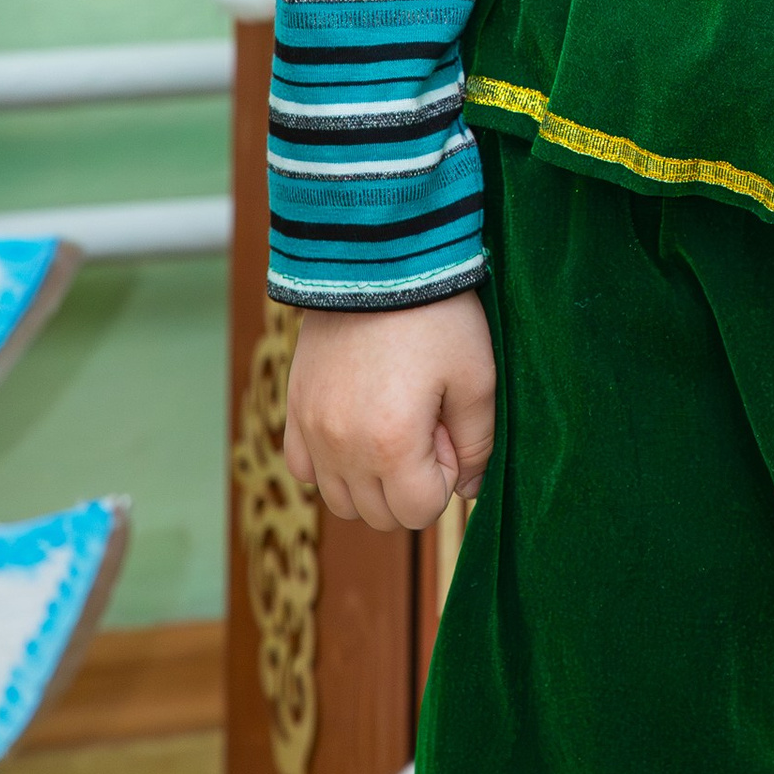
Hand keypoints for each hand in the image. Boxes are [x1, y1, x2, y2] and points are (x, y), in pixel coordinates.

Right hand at [282, 292, 496, 531]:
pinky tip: (359, 430)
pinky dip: (333, 466)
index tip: (449, 431)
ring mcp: (311, 430)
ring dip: (373, 482)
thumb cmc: (437, 316)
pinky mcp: (294, 409)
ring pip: (341, 501)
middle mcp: (341, 447)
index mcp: (390, 444)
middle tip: (428, 426)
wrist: (378, 258)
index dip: (445, 479)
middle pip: (379, 515)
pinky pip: (304, 469)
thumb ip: (479, 444)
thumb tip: (472, 488)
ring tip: (396, 426)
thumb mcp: (477, 378)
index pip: (420, 511)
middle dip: (412, 484)